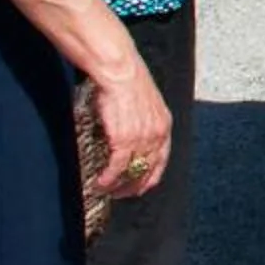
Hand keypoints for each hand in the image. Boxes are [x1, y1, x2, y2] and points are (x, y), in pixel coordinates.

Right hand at [92, 66, 173, 200]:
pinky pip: (117, 167)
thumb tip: (133, 132)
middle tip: (120, 193)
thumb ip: (145, 120)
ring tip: (106, 189)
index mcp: (164, 125)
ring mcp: (142, 139)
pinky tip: (100, 183)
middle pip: (148, 170)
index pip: (162, 160)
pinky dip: (108, 178)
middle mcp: (157, 134)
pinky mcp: (124, 139)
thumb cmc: (128, 81)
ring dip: (117, 186)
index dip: (150, 177)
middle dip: (133, 186)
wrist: (120, 71)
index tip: (141, 186)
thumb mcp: (146, 103)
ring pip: (131, 172)